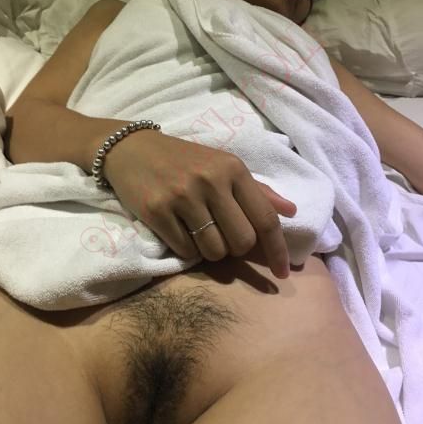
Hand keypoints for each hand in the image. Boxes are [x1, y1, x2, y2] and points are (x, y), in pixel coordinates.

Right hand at [103, 130, 296, 277]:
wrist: (132, 149)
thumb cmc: (184, 160)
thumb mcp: (223, 165)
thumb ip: (257, 190)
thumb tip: (291, 211)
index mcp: (233, 168)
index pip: (265, 218)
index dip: (277, 250)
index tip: (282, 274)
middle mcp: (211, 181)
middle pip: (241, 242)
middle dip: (235, 248)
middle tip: (221, 235)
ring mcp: (182, 196)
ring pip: (214, 252)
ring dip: (209, 251)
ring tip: (197, 231)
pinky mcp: (157, 211)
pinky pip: (185, 251)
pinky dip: (186, 250)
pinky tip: (178, 230)